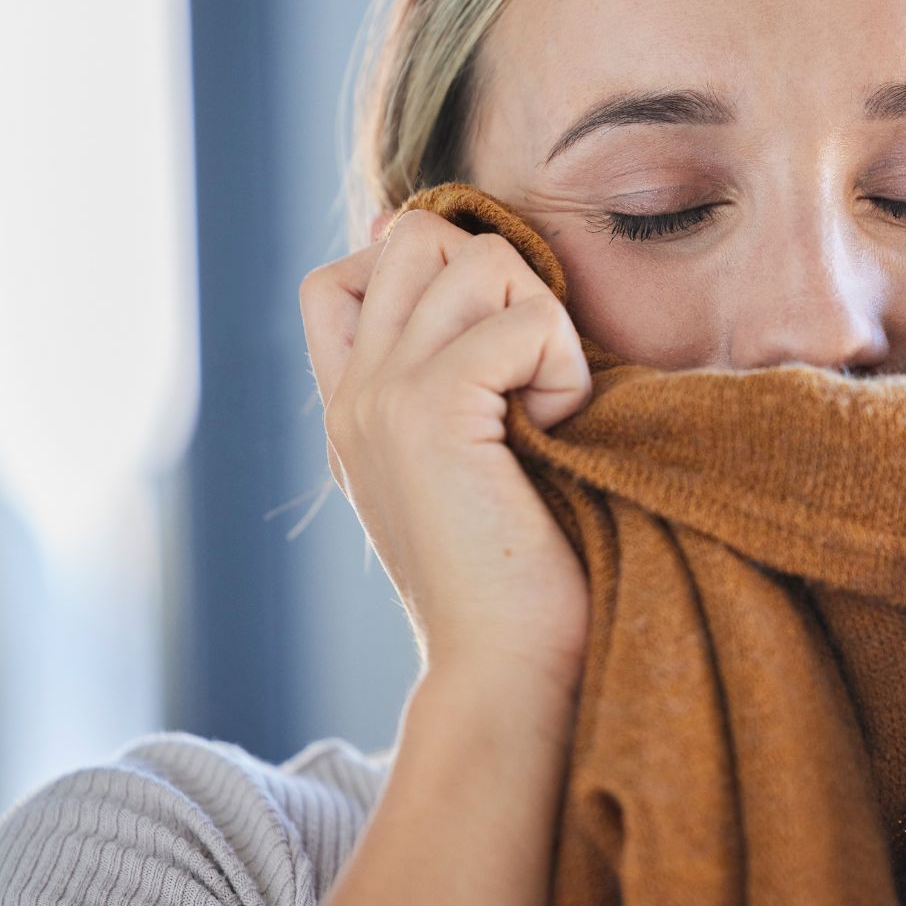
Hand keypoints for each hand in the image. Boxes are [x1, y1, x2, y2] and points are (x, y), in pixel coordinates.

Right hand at [299, 206, 594, 695]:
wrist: (506, 668)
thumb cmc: (519, 577)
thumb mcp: (473, 463)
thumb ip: (460, 380)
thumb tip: (484, 281)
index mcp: (354, 405)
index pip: (342, 275)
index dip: (427, 271)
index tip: (492, 344)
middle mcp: (354, 393)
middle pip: (415, 237)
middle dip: (499, 274)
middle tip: (529, 366)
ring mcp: (381, 396)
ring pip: (475, 260)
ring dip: (541, 318)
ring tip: (546, 404)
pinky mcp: (428, 410)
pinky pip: (522, 320)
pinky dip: (563, 365)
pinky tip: (558, 428)